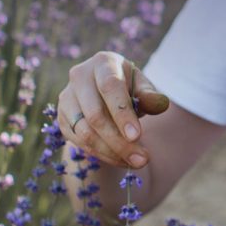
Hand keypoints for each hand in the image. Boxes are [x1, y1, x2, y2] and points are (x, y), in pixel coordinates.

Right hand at [57, 51, 169, 168]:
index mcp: (103, 63)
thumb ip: (151, 96)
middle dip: (120, 142)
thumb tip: (162, 103)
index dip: (122, 113)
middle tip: (142, 160)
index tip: (136, 136)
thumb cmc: (130, 90)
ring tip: (136, 162)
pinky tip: (121, 160)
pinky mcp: (63, 118)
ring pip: (85, 132)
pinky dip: (102, 155)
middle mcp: (79, 77)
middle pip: (95, 115)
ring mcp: (67, 97)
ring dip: (111, 152)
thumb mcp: (143, 89)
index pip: (110, 87)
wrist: (106, 96)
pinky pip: (80, 142)